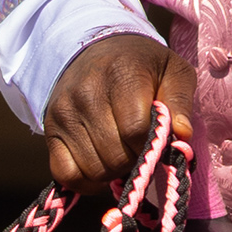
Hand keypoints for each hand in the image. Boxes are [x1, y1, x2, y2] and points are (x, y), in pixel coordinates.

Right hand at [41, 33, 189, 186]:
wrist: (94, 50)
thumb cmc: (142, 66)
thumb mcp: (173, 71)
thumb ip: (180, 102)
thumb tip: (181, 135)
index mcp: (121, 73)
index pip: (136, 130)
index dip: (151, 145)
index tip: (156, 140)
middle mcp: (87, 92)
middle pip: (115, 156)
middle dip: (134, 161)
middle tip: (139, 149)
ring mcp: (64, 113)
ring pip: (94, 170)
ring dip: (113, 172)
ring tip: (121, 153)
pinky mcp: (51, 130)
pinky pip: (67, 175)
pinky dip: (87, 181)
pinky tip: (100, 167)